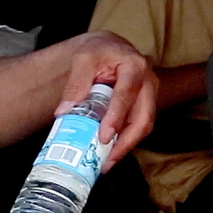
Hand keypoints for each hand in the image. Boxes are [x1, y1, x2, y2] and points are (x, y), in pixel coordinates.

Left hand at [54, 31, 157, 170]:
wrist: (110, 49)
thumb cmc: (98, 53)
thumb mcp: (83, 60)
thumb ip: (75, 85)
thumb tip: (64, 112)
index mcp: (134, 67)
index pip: (127, 95)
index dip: (117, 117)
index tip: (104, 137)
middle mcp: (148, 83)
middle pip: (143, 118)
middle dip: (126, 142)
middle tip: (107, 160)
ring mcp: (148, 96)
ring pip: (143, 126)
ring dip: (126, 147)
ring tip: (106, 163)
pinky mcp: (143, 106)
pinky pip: (137, 127)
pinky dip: (124, 142)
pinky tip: (109, 154)